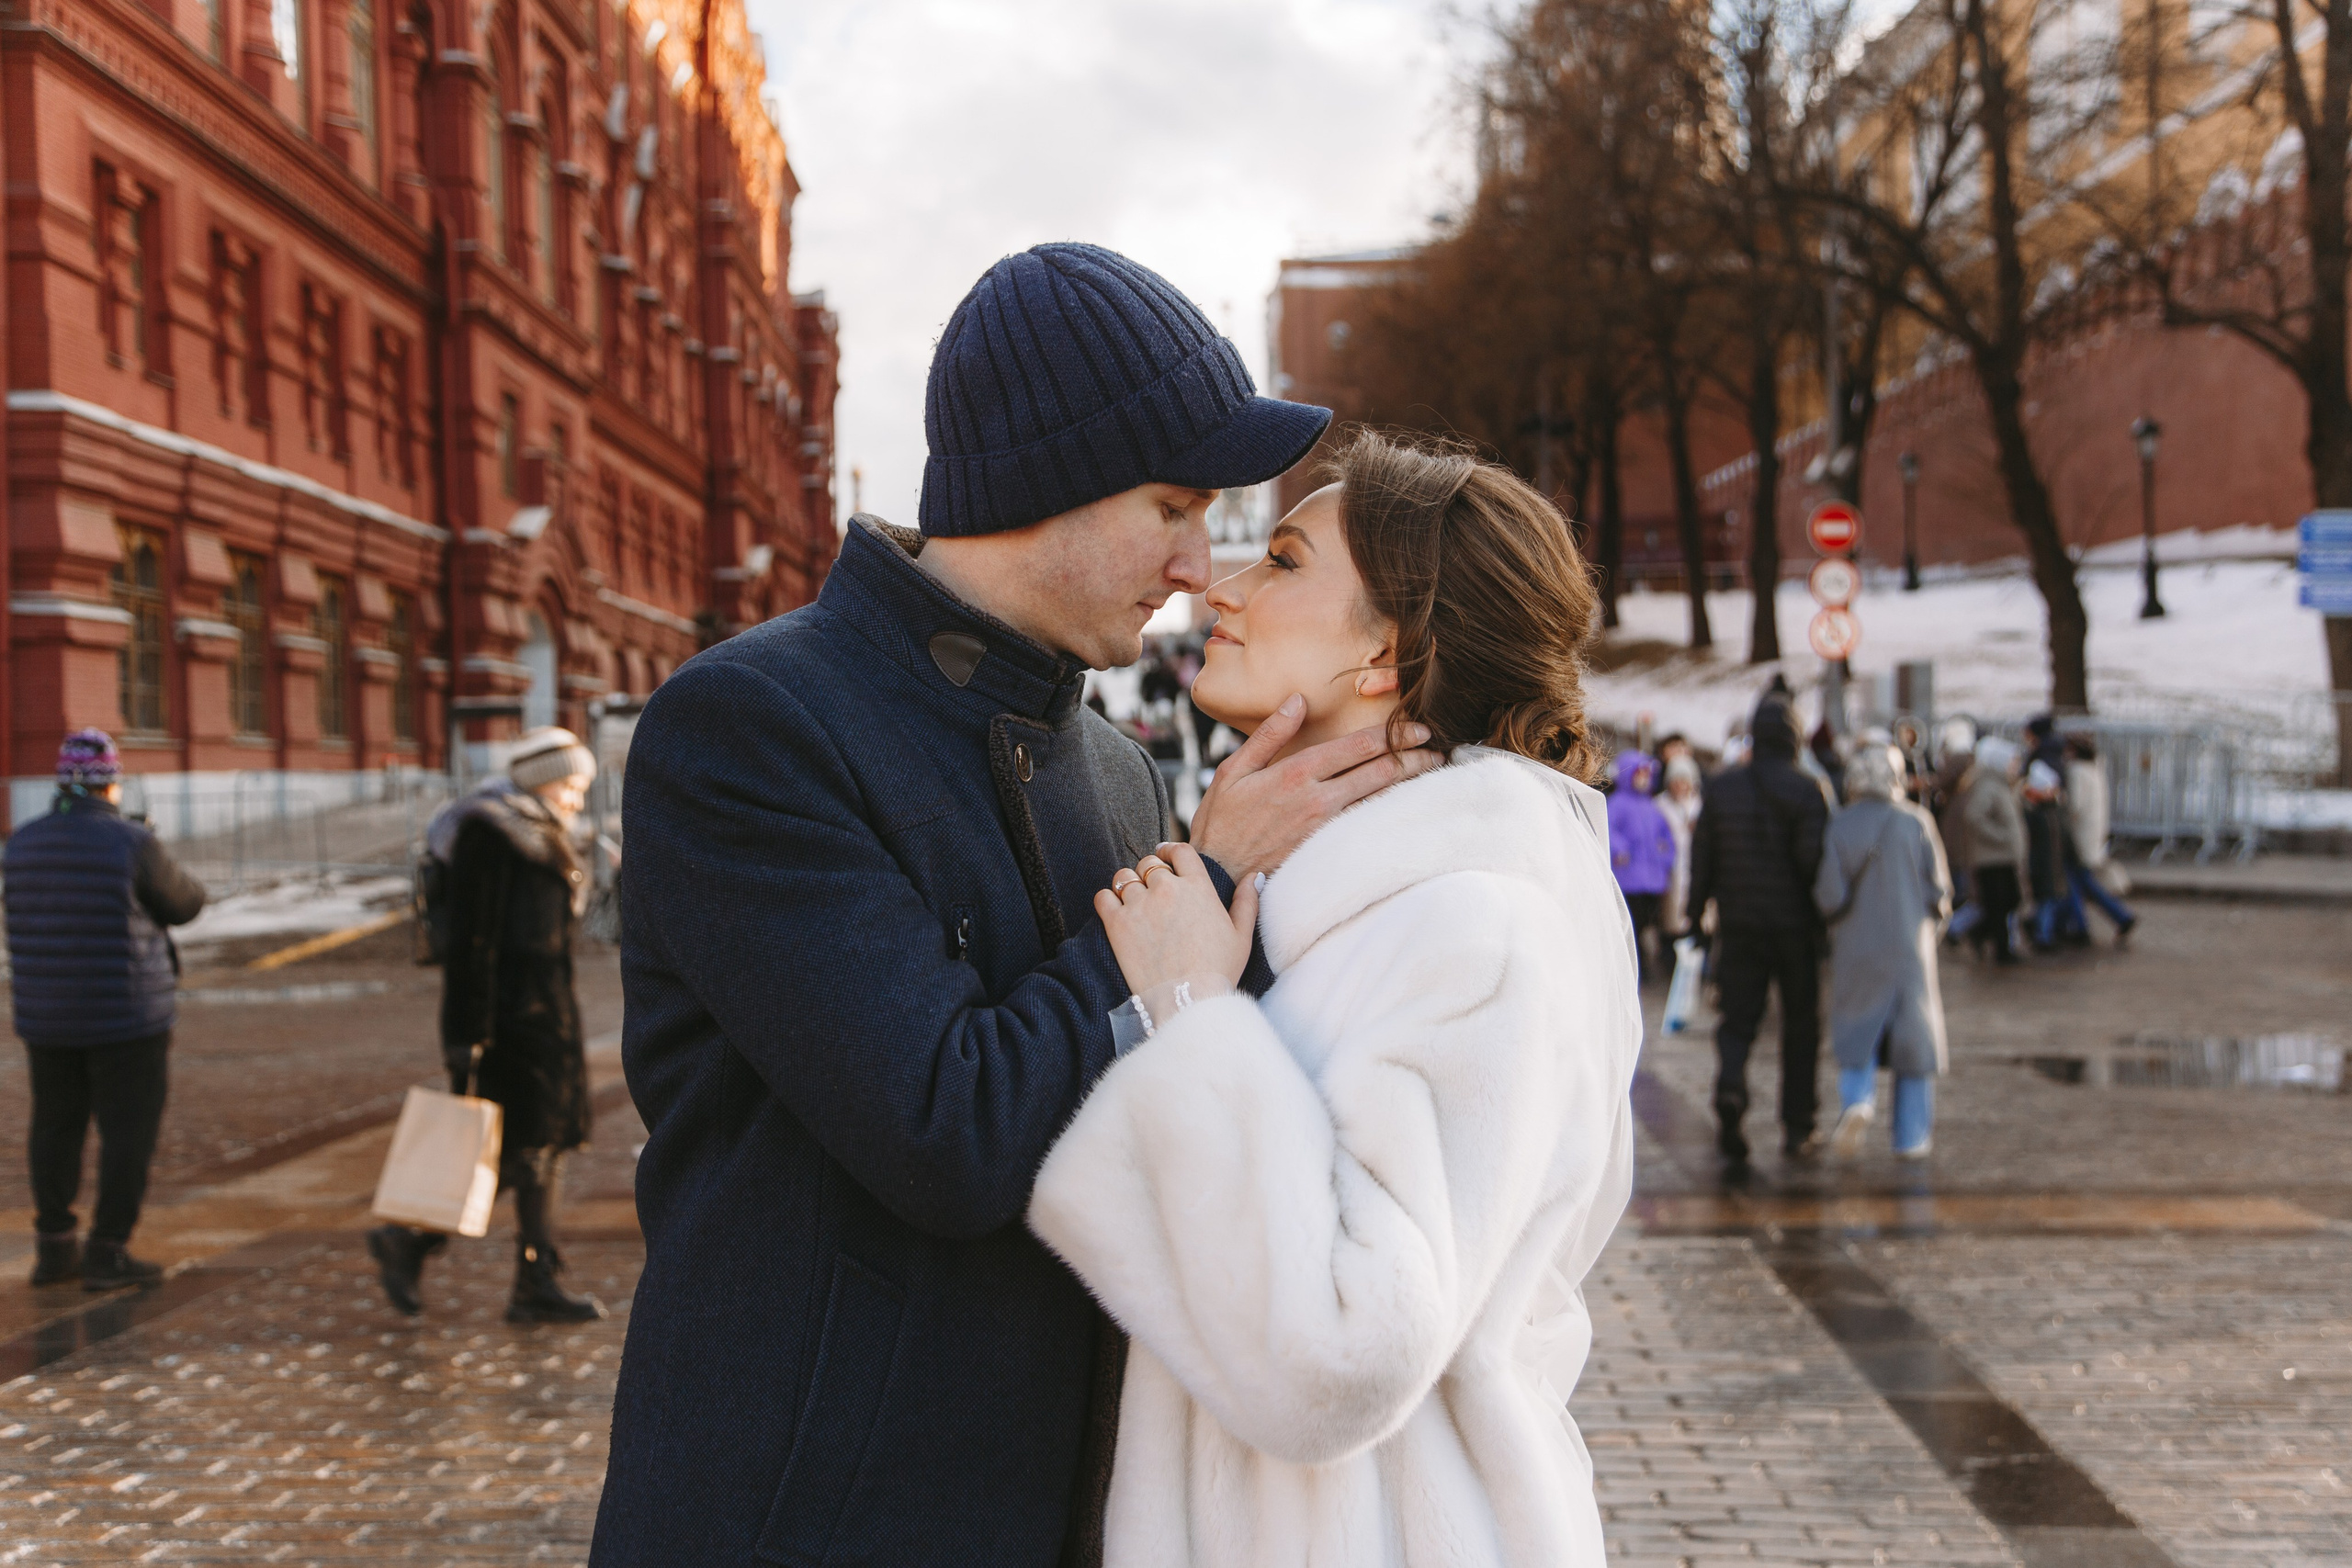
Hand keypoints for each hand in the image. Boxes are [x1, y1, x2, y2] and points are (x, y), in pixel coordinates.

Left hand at [1093, 843, 1255, 998]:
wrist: (1188, 1001)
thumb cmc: (1218, 971)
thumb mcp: (1242, 935)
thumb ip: (1247, 901)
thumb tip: (1254, 876)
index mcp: (1198, 886)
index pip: (1179, 850)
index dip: (1169, 850)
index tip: (1164, 856)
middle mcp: (1167, 888)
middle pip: (1149, 864)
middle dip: (1150, 872)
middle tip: (1151, 889)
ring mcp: (1140, 904)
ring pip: (1124, 878)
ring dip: (1128, 885)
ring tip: (1134, 901)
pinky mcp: (1117, 923)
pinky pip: (1103, 897)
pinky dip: (1108, 900)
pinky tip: (1116, 912)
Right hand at [1186, 695, 1441, 878]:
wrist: (1216, 875)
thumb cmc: (1221, 821)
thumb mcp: (1234, 769)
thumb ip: (1270, 733)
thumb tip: (1298, 699)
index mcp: (1296, 773)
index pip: (1357, 747)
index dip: (1393, 736)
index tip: (1418, 729)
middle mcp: (1317, 800)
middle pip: (1379, 774)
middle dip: (1413, 759)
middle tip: (1437, 751)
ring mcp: (1325, 830)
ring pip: (1378, 802)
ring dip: (1408, 787)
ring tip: (1431, 775)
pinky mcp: (1327, 852)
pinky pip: (1367, 829)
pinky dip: (1389, 814)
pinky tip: (1404, 809)